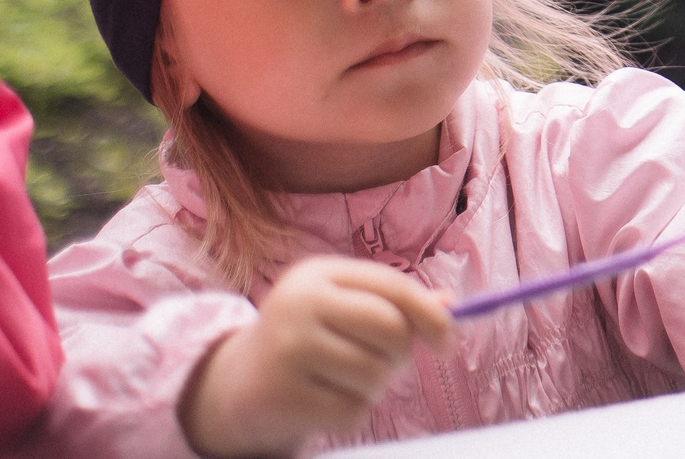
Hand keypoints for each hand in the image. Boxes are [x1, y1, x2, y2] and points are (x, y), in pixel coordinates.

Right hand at [179, 256, 450, 457]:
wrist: (233, 384)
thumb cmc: (305, 339)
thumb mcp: (342, 308)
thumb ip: (393, 304)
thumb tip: (451, 306)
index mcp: (319, 274)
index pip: (393, 286)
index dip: (431, 316)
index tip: (449, 343)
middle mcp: (299, 304)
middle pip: (390, 329)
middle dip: (402, 354)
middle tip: (388, 365)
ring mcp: (287, 348)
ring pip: (375, 374)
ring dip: (376, 387)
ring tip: (347, 381)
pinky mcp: (282, 394)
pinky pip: (352, 410)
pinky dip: (352, 412)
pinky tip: (326, 401)